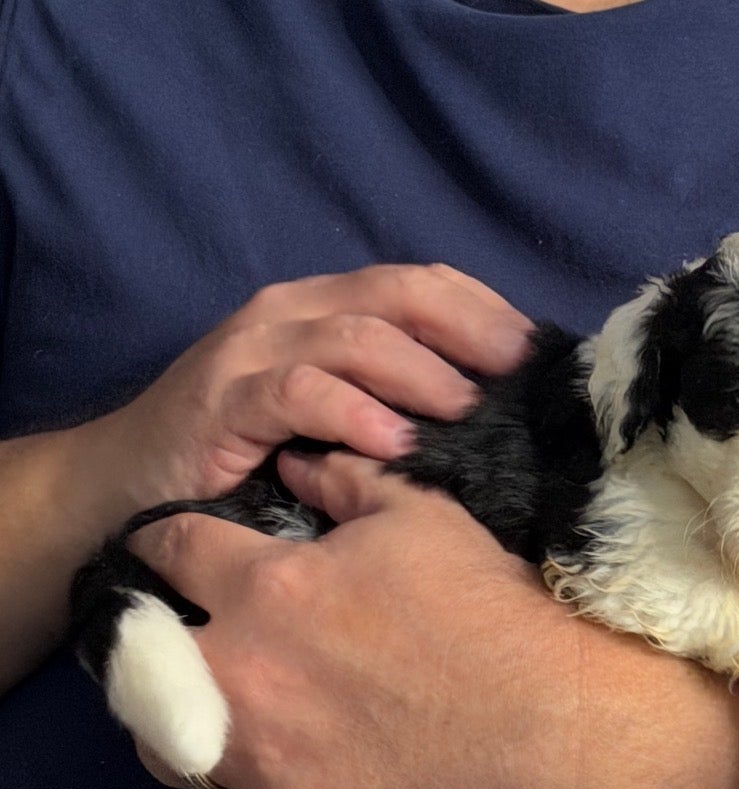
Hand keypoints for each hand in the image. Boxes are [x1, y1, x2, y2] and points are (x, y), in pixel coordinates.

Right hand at [98, 264, 531, 507]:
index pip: (421, 285)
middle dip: (471, 330)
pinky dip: (354, 413)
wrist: (126, 479)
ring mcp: (256, 350)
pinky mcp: (226, 399)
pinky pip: (302, 393)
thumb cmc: (246, 451)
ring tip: (466, 411)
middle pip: (400, 295)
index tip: (536, 353)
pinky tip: (393, 443)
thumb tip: (485, 408)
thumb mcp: (330, 414)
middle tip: (519, 375)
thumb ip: (391, 396)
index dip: (484, 310)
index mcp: (326, 308)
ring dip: (421, 374)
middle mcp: (294, 311)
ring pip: (356, 337)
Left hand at [126, 459, 586, 788]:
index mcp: (266, 586)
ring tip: (217, 720)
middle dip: (155, 641)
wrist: (543, 717)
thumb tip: (294, 460)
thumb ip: (346, 481)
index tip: (172, 551)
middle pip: (141, 656)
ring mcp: (258, 758)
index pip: (170, 549)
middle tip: (192, 641)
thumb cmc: (484, 608)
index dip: (164, 543)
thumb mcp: (423, 518)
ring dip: (179, 727)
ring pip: (163, 747)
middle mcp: (241, 671)